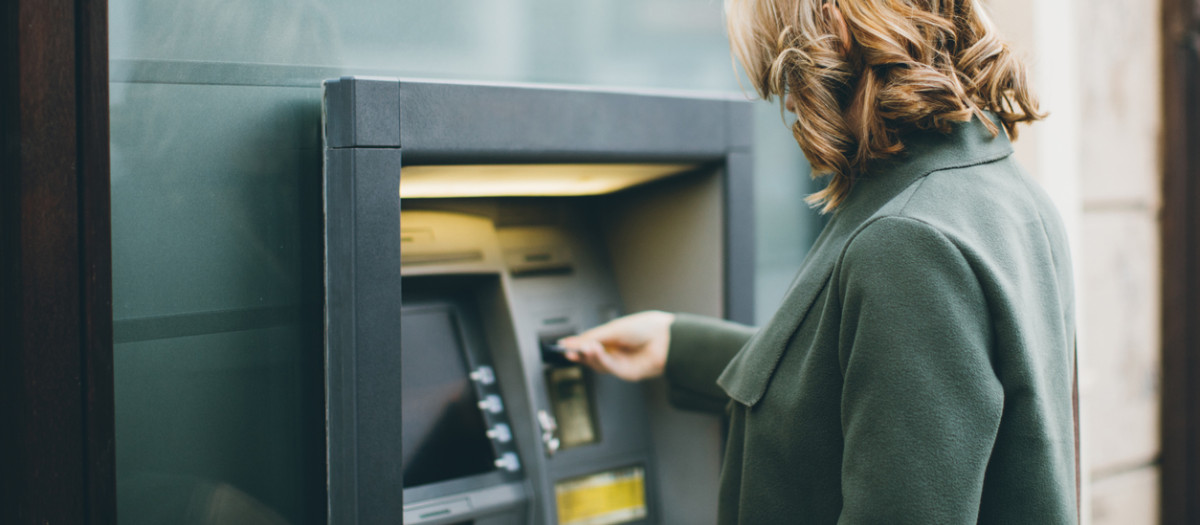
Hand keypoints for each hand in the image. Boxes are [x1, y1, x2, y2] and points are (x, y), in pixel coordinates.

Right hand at [557, 311, 674, 381]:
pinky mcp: (625, 373)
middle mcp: (614, 350)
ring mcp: (619, 362)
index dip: (575, 344)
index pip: (588, 342)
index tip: (561, 345)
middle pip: (590, 356)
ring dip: (589, 356)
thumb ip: (592, 338)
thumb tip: (572, 341)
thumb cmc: (644, 329)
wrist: (665, 339)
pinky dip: (599, 360)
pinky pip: (608, 368)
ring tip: (585, 348)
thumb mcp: (613, 330)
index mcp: (611, 337)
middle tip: (568, 351)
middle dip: (579, 353)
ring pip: (597, 364)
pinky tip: (595, 352)